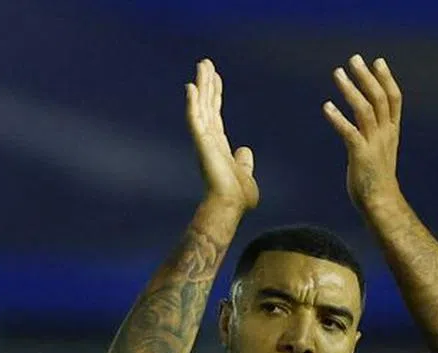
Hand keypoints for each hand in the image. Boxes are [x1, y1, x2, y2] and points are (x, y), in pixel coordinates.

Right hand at [186, 59, 258, 210]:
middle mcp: (208, 140)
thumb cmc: (237, 197)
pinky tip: (191, 87)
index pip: (215, 114)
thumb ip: (244, 161)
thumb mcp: (245, 174)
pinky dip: (192, 103)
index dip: (215, 95)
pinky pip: (195, 119)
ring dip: (200, 85)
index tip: (215, 77)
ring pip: (200, 107)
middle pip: (207, 105)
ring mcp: (203, 141)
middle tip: (205, 62)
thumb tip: (244, 150)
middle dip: (206, 83)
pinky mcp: (201, 144)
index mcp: (218, 146)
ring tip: (201, 65)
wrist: (230, 206)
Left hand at [323, 54, 402, 210]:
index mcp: (391, 132)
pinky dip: (338, 118)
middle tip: (354, 59)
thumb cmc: (376, 180)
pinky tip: (326, 107)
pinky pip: (349, 132)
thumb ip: (374, 136)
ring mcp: (374, 144)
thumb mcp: (379, 152)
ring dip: (351, 89)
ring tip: (338, 73)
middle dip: (366, 77)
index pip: (393, 99)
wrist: (381, 203)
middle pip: (378, 98)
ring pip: (365, 109)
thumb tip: (363, 127)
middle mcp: (385, 134)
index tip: (378, 61)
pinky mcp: (361, 155)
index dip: (386, 79)